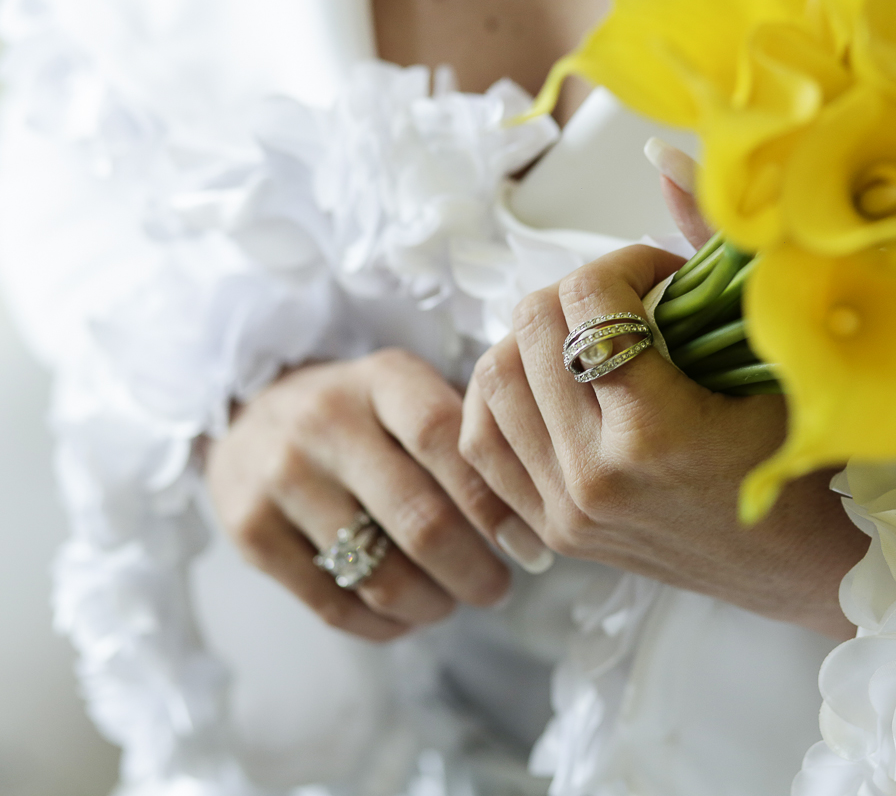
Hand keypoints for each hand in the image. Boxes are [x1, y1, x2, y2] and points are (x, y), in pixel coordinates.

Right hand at [205, 349, 550, 641]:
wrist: (249, 413)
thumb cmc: (361, 411)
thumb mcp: (406, 391)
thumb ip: (465, 432)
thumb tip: (538, 510)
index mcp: (381, 379)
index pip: (448, 441)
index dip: (496, 504)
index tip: (531, 547)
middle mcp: (325, 421)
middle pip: (421, 520)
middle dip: (475, 572)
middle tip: (499, 589)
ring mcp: (281, 477)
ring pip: (380, 573)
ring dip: (434, 604)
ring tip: (453, 601)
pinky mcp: (249, 531)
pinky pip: (333, 604)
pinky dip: (384, 625)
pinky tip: (407, 617)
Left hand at [459, 246, 866, 637]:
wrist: (801, 566)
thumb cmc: (807, 462)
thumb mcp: (776, 353)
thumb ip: (718, 251)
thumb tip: (661, 153)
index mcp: (653, 432)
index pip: (586, 298)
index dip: (624, 262)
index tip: (662, 277)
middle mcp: (593, 476)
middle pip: (528, 327)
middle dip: (576, 294)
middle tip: (624, 306)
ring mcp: (563, 509)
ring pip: (490, 378)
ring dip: (532, 341)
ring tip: (586, 344)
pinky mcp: (550, 530)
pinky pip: (478, 440)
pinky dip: (502, 398)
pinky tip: (547, 387)